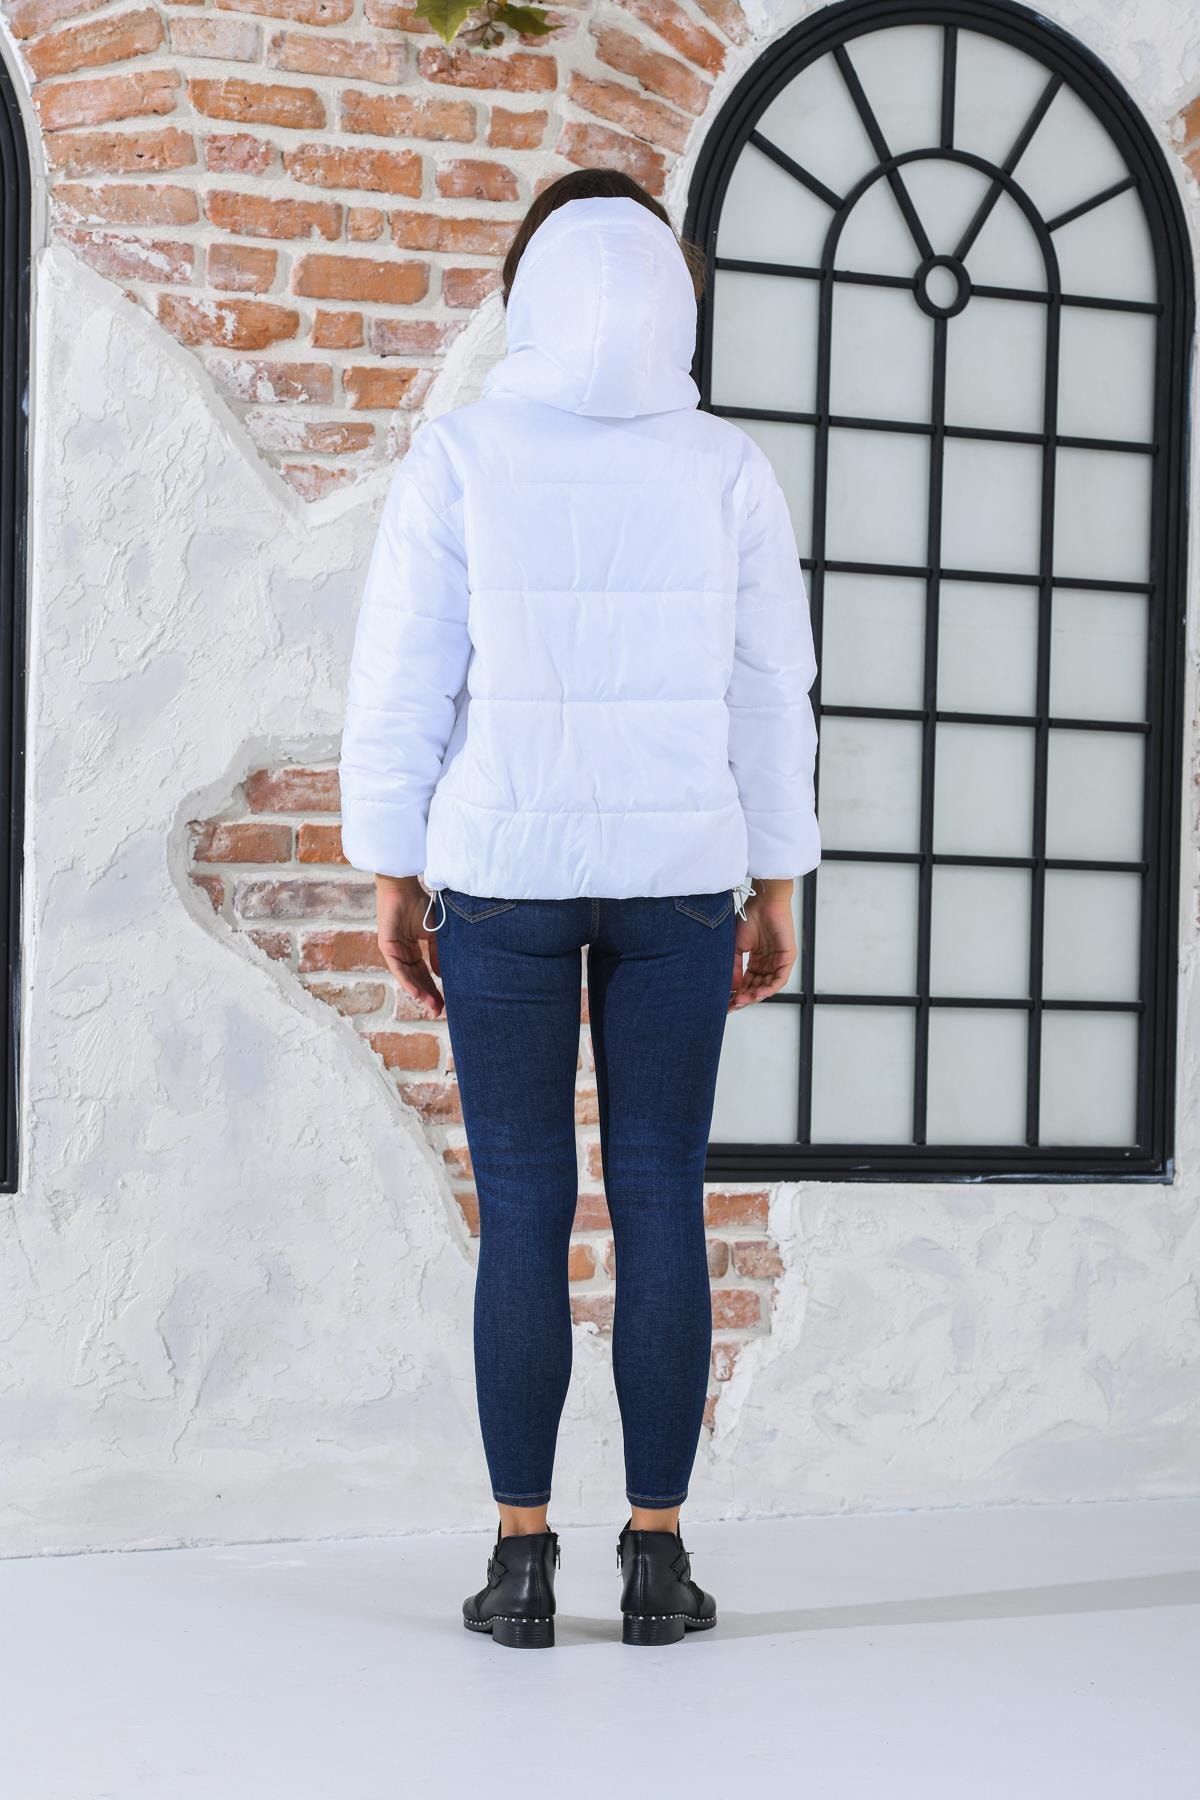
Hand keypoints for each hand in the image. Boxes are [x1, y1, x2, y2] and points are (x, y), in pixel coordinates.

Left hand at [375, 874, 443, 1017]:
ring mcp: (394, 951)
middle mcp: (402, 953)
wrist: (404, 888)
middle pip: (416, 978)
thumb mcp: (434, 934)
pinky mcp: (387, 947)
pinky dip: (408, 981)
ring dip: (419, 992)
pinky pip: (398, 968)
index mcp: (412, 950)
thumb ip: (437, 954)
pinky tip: (417, 993)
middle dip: (428, 995)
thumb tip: (442, 976)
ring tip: (431, 1005)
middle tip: (439, 1010)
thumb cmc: (419, 905)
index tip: (445, 1002)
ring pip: (407, 976)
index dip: (434, 988)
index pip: (424, 973)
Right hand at [730, 879, 795, 1010]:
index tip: (726, 1003)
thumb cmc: (749, 918)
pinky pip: (779, 979)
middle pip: (757, 987)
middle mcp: (767, 963)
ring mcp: (778, 961)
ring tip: (743, 1000)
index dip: (737, 994)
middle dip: (745, 998)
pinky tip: (757, 993)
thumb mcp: (735, 947)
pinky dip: (768, 988)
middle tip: (733, 1005)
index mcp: (756, 961)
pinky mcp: (787, 958)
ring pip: (768, 986)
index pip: (748, 983)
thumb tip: (731, 989)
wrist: (763, 902)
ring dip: (756, 995)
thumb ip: (734, 968)